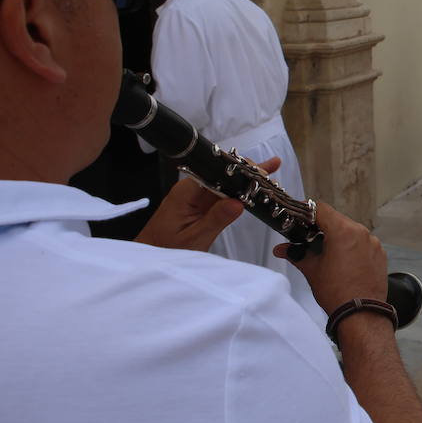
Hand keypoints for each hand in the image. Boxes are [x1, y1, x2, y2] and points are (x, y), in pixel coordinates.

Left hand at [134, 160, 278, 249]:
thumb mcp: (194, 238)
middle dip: (247, 171)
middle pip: (222, 173)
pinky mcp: (197, 204)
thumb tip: (239, 202)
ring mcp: (193, 196)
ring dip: (244, 180)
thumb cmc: (166, 250)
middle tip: (274, 166)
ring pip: (223, 182)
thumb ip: (216, 219)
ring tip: (271, 171)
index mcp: (187, 192)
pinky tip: (252, 188)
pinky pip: (219, 193)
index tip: (262, 170)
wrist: (147, 256)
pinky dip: (236, 191)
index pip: (216, 172)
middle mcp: (190, 189)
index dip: (240, 170)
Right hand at [275, 201, 387, 314]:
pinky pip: (364, 244)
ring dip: (340, 238)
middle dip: (324, 228)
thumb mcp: (312, 270)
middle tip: (311, 241)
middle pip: (338, 220)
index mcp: (343, 231)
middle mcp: (361, 232)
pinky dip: (354, 248)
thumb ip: (297, 254)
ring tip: (329, 255)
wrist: (361, 314)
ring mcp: (374, 243)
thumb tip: (280, 249)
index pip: (322, 209)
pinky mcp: (381, 255)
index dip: (309, 213)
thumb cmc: (335, 291)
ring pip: (352, 232)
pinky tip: (346, 264)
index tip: (302, 222)